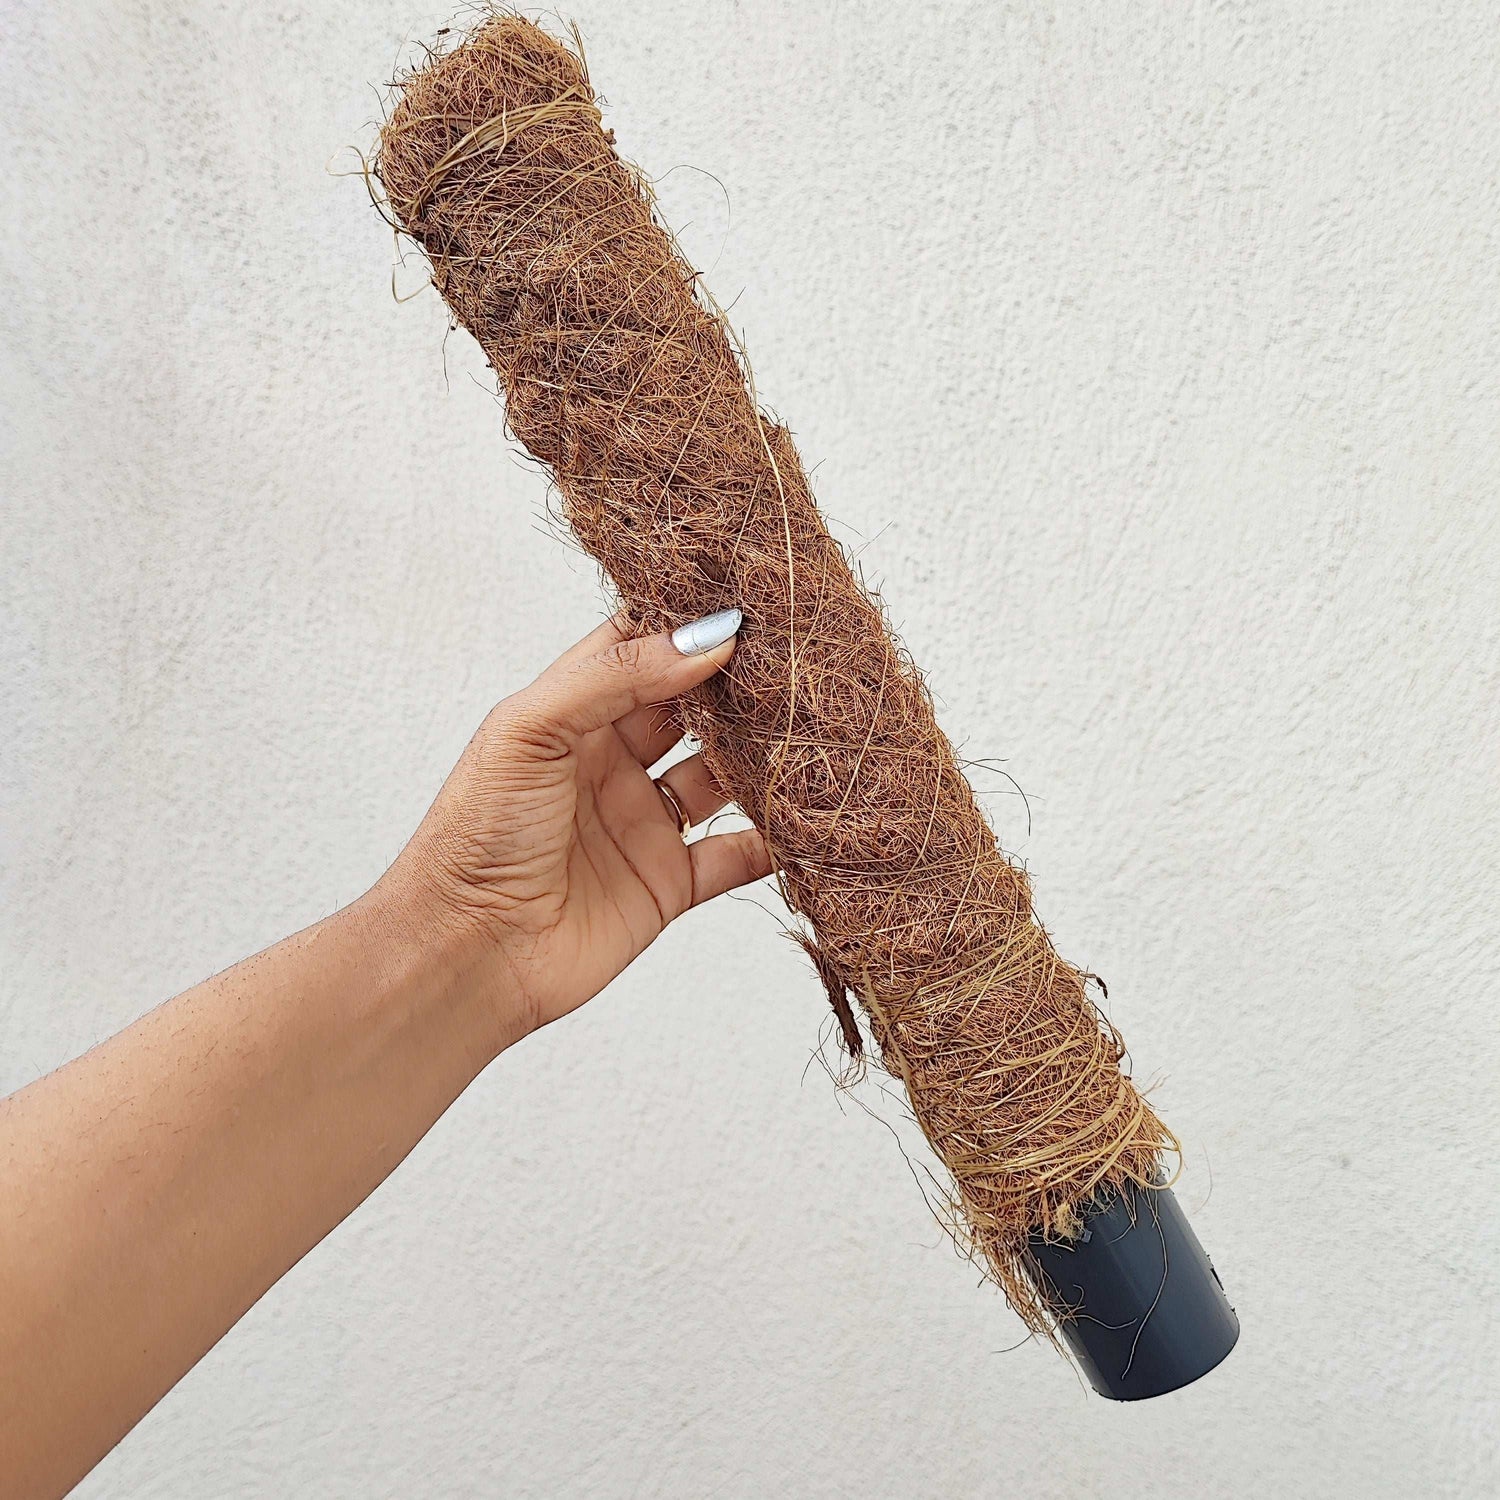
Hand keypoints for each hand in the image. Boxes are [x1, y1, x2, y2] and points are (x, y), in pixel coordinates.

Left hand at [388, 609, 772, 1039]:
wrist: (468, 952)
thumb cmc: (475, 836)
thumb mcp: (531, 730)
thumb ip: (615, 678)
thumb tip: (705, 639)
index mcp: (571, 716)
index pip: (636, 650)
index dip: (683, 624)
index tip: (743, 600)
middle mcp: (610, 763)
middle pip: (690, 708)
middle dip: (735, 684)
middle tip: (791, 658)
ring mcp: (642, 823)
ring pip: (720, 776)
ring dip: (760, 757)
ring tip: (808, 727)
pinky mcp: (668, 884)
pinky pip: (734, 855)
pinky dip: (772, 840)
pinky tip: (806, 816)